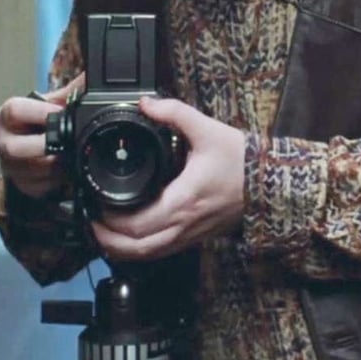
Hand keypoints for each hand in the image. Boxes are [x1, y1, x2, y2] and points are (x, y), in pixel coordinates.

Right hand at [0, 73, 84, 198]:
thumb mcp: (54, 102)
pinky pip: (37, 187)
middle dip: (43, 146)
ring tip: (69, 155)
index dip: (38, 112)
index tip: (59, 111)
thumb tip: (91, 77)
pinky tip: (65, 170)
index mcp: (8, 116)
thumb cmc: (43, 120)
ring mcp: (9, 165)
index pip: (14, 111)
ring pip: (27, 171)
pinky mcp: (21, 185)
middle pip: (14, 148)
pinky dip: (55, 180)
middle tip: (63, 142)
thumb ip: (71, 90)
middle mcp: (3, 140)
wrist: (39, 144)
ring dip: (53, 165)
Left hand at [92, 96, 244, 260]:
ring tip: (104, 232)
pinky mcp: (197, 236)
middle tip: (90, 222)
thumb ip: (174, 113)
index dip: (109, 221)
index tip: (94, 205)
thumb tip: (145, 103)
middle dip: (107, 240)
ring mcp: (191, 235)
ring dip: (122, 249)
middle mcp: (184, 224)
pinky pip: (163, 251)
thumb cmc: (241, 160)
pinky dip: (142, 248)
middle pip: (136, 250)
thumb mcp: (207, 130)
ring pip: (148, 256)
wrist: (270, 182)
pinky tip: (133, 235)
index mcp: (182, 200)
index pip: (136, 225)